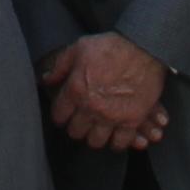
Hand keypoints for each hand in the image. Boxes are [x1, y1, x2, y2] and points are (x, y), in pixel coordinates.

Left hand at [40, 35, 169, 152]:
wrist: (144, 47)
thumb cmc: (110, 46)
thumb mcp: (79, 48)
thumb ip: (60, 66)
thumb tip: (45, 80)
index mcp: (76, 90)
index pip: (59, 116)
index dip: (61, 115)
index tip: (65, 113)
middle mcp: (91, 107)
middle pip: (76, 132)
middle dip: (77, 126)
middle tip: (82, 120)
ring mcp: (112, 116)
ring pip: (96, 141)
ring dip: (95, 135)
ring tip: (97, 128)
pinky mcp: (132, 120)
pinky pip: (120, 143)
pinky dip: (117, 141)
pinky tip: (115, 134)